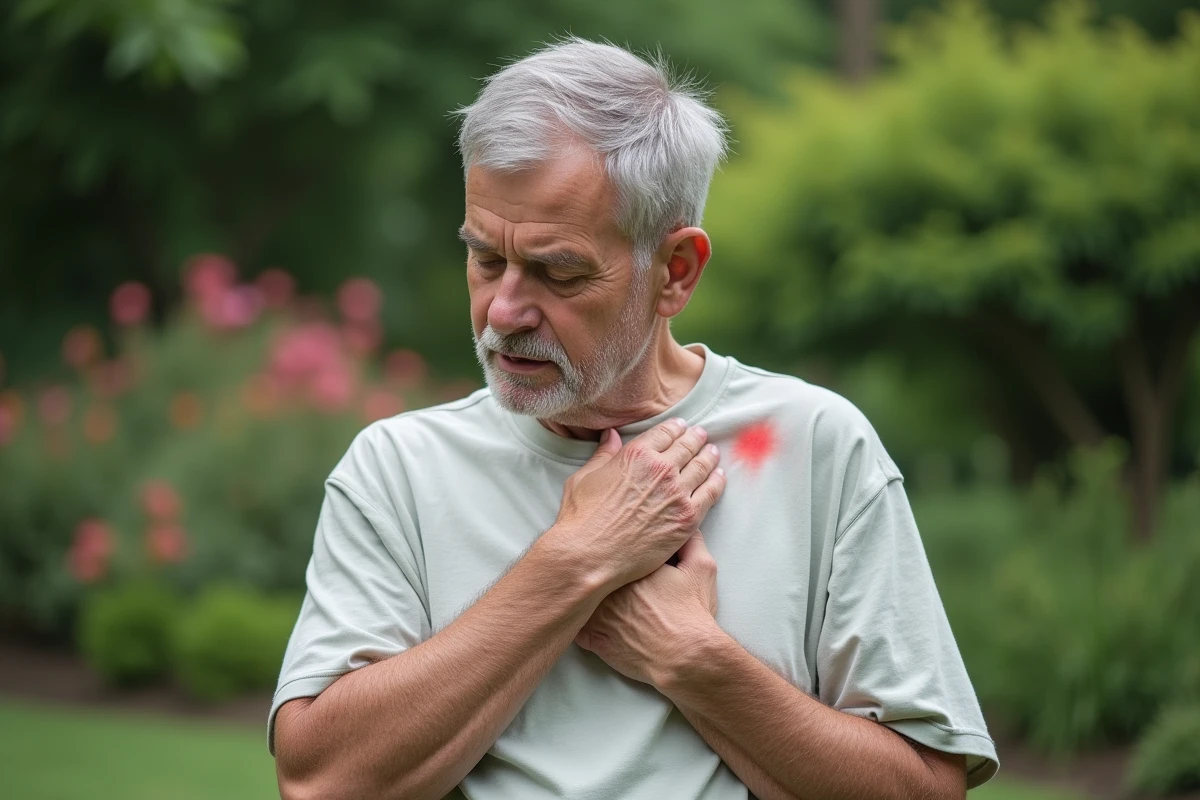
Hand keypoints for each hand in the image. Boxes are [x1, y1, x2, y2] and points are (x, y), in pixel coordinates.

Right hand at [549, 419, 724, 588]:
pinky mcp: (687, 518)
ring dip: (709, 456)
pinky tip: (719, 477)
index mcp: (637, 454)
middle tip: (702, 436)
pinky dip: (717, 482)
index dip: (676, 428)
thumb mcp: (585, 477)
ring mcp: (677, 493)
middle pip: (687, 447)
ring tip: (712, 452)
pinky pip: (710, 493)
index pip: (665, 433)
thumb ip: (603, 454)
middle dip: (696, 438)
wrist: (590, 554)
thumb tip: (611, 436)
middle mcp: (661, 469)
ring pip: (702, 467)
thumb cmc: (581, 518)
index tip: (682, 427)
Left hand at [575, 531, 720, 686]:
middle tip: (603, 571)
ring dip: (582, 591)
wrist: (684, 656)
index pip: (612, 546)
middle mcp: (607, 585)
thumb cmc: (692, 614)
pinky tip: (588, 617)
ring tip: (586, 589)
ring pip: (577, 592)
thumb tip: (683, 527)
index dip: (616, 549)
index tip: (621, 554)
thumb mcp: (702, 569)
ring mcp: (596, 612)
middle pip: (590, 567)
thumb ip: (691, 541)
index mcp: (630, 564)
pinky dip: (579, 619)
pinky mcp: (591, 637)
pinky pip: (575, 622)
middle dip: (595, 567)